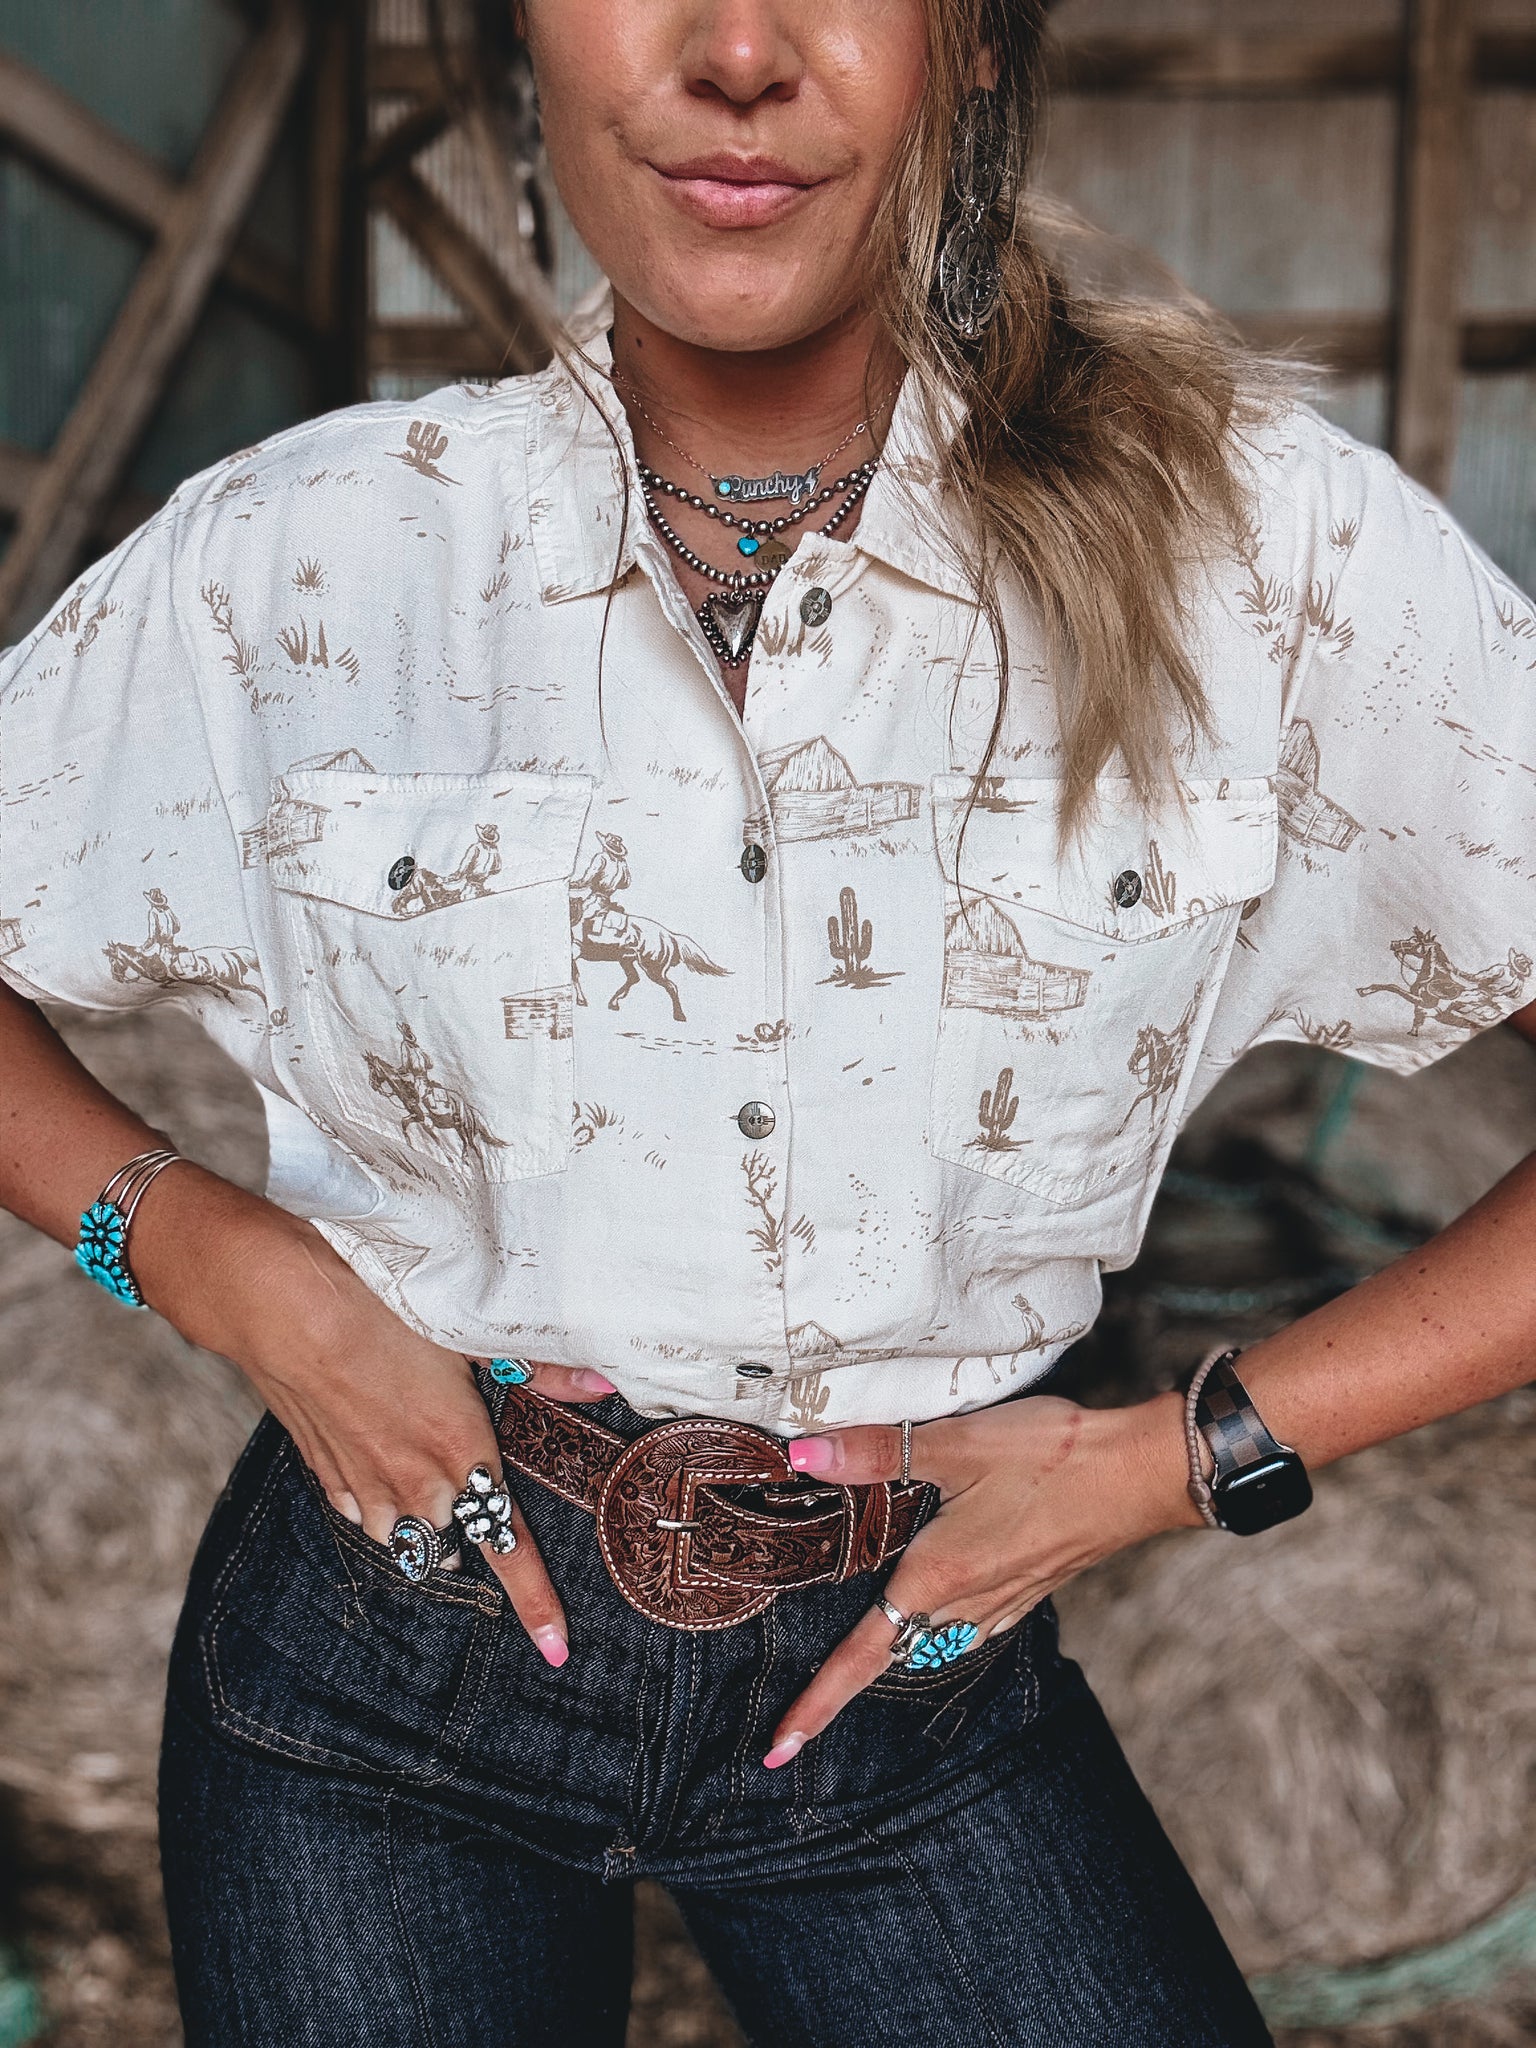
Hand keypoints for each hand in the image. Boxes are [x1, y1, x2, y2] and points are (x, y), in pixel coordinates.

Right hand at [133, 1168, 614, 1666]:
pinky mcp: (323, 1474)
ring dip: (419, 1509)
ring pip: (404, 1528)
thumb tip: (602, 1382)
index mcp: (459, 1453)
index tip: (557, 1647)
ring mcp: (361, 1486)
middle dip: (467, 1518)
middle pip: (454, 1534)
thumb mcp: (469, 1333)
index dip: (535, 1600)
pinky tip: (374, 1445)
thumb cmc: (381, 1310)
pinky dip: (375, 1491)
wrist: (282, 1305)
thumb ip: (540, 1371)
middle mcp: (412, 1484)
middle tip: (467, 1472)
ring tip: (417, 1452)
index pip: (508, 1547)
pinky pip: (361, 1506)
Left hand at [761, 1392, 1195, 1767]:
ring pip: (933, 1639)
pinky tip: (939, 1602)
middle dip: (850, 1675)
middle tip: (803, 1698)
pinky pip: (972, 1623)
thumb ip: (877, 1451)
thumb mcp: (956, 1444)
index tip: (777, 1750)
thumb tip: (802, 1454)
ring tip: (861, 1642)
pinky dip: (942, 1621)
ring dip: (899, 1644)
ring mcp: (1005, 1601)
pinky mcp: (1031, 1586)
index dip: (816, 1704)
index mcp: (939, 1581)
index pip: (861, 1659)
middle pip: (895, 1652)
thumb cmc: (1053, 1459)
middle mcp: (969, 1605)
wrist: (1144, 1472)